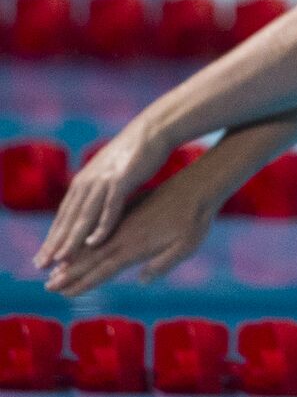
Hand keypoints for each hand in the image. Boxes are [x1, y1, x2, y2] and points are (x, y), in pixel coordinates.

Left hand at [34, 122, 171, 268]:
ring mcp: (103, 181)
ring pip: (84, 216)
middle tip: (43, 266)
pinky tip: (94, 242)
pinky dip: (101, 225)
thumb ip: (100, 191)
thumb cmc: (135, 154)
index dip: (53, 237)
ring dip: (71, 239)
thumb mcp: (110, 173)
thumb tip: (94, 208)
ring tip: (62, 260)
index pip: (64, 214)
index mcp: (84, 181)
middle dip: (55, 243)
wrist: (153, 130)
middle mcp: (88, 181)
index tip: (44, 259)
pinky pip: (109, 207)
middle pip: (68, 218)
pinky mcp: (121, 180)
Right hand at [42, 173, 216, 295]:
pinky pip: (101, 230)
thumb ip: (163, 263)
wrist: (198, 185)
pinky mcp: (129, 212)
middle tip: (48, 286)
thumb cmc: (196, 219)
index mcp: (137, 244)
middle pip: (91, 257)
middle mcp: (125, 234)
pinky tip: (79, 245)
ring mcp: (125, 222)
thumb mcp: (187, 245)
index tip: (63, 292)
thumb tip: (141, 281)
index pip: (105, 268)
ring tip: (54, 269)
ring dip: (73, 258)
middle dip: (70, 273)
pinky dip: (87, 240)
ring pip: (93, 244)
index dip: (84, 282)